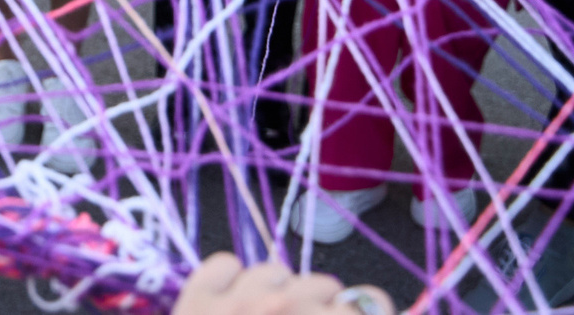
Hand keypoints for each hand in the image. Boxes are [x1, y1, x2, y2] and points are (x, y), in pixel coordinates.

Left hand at [173, 254, 392, 314]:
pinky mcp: (195, 298)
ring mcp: (237, 303)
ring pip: (275, 271)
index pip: (372, 300)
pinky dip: (230, 282)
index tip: (359, 314)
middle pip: (324, 285)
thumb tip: (377, 306)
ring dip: (275, 294)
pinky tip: (230, 305)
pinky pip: (226, 263)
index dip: (370, 309)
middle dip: (320, 309)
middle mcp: (284, 311)